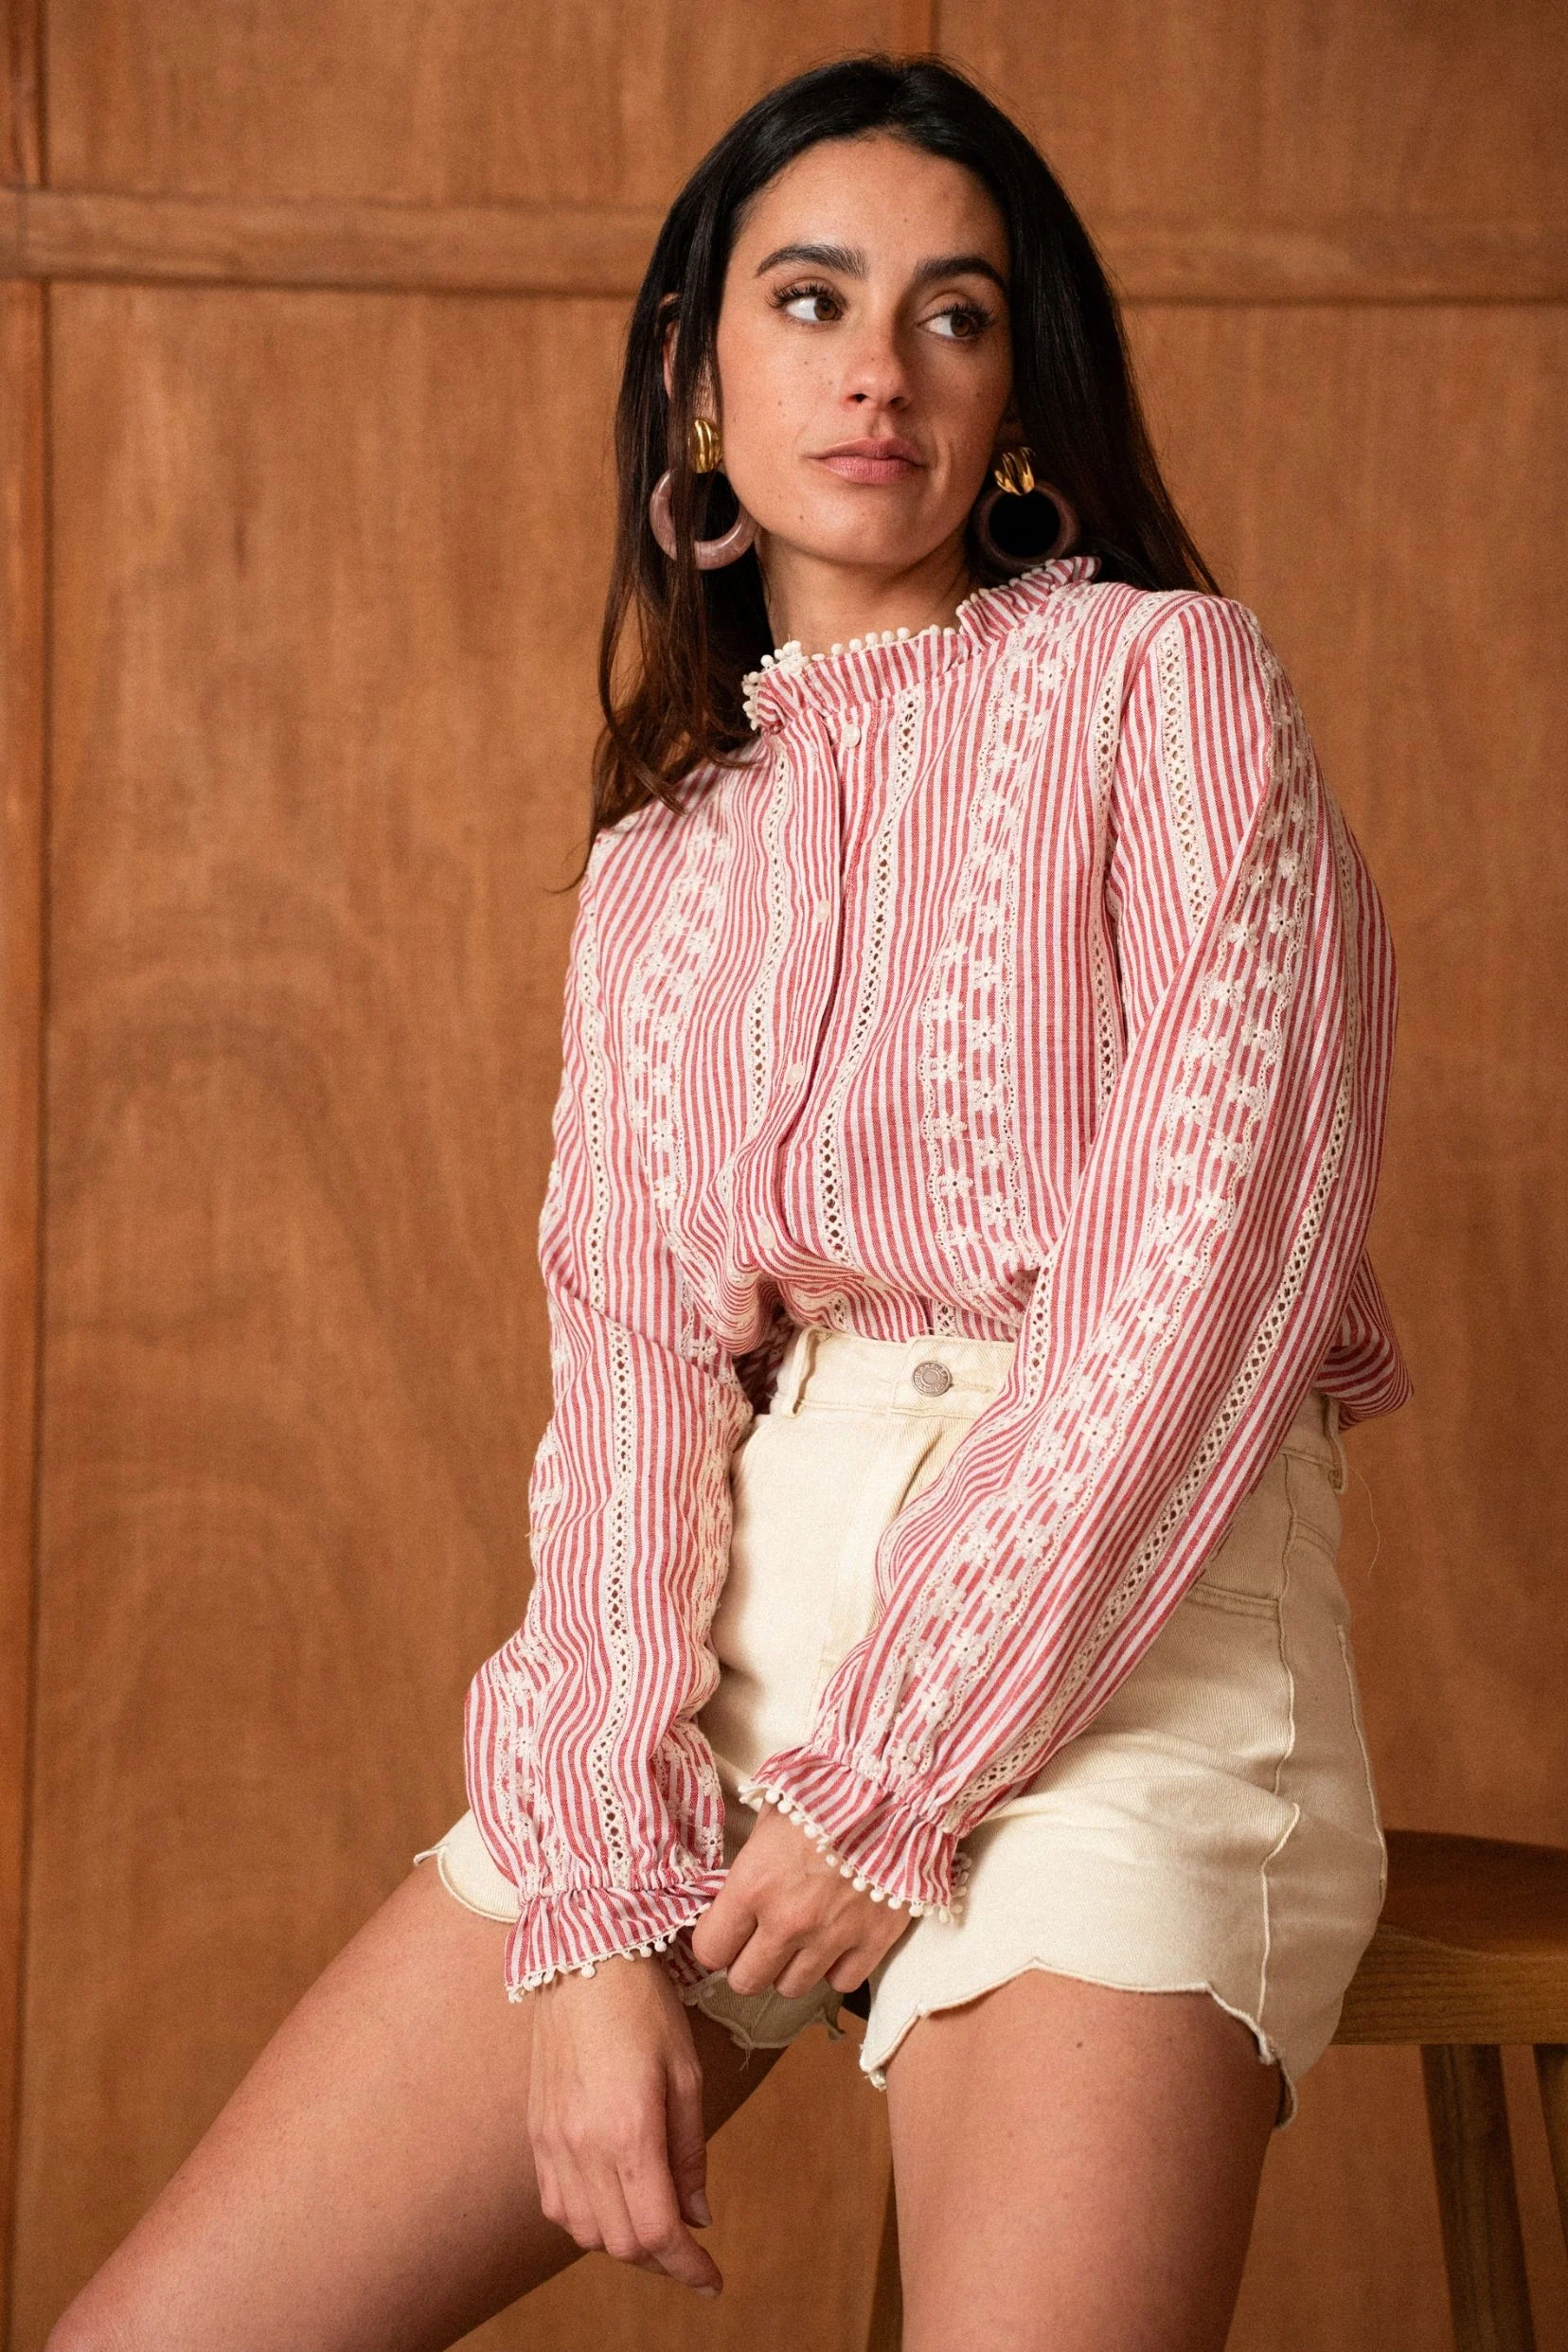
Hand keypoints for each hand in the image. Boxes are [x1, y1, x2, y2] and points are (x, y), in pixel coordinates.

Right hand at [528, 1954, 721, 2296]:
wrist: (583, 1958)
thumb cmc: (643, 2007)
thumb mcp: (687, 2074)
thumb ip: (691, 2152)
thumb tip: (698, 2215)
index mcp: (627, 2131)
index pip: (656, 2231)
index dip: (688, 2267)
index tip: (712, 2279)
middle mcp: (581, 2146)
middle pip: (620, 2243)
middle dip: (661, 2257)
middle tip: (691, 2247)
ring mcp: (551, 2142)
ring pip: (584, 2232)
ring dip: (622, 2241)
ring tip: (656, 2220)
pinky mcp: (536, 2133)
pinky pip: (556, 2205)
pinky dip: (587, 2219)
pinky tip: (613, 2198)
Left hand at [690, 1799, 911, 1998]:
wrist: (896, 1789)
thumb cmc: (828, 1791)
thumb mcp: (773, 1812)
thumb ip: (750, 1857)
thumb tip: (733, 1885)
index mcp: (753, 1884)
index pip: (710, 1949)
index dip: (715, 1941)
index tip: (725, 1930)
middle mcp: (787, 1921)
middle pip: (746, 1980)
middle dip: (747, 1962)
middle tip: (759, 1939)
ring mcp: (831, 1938)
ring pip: (791, 1988)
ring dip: (790, 1967)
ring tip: (800, 1937)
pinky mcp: (873, 1942)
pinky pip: (841, 1982)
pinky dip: (836, 1966)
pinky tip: (837, 1939)